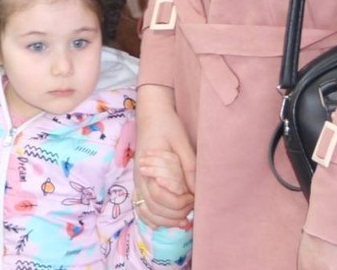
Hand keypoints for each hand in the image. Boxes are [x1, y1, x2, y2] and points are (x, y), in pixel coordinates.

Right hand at [135, 84, 195, 230]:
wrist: (152, 114)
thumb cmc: (168, 126)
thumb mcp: (182, 143)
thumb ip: (189, 167)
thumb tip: (197, 192)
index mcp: (148, 167)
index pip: (161, 198)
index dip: (180, 203)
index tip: (194, 197)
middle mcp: (140, 177)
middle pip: (154, 208)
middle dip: (175, 214)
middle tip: (192, 206)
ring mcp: (139, 180)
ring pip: (147, 211)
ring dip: (165, 220)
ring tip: (184, 220)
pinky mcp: (142, 181)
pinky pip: (142, 205)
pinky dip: (152, 218)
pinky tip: (165, 222)